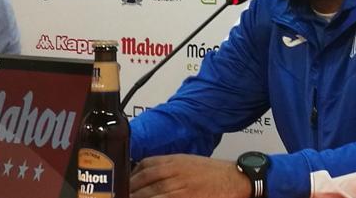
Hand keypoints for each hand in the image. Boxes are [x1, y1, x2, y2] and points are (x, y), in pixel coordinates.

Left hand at [130, 153, 251, 197]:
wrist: (234, 180)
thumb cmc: (213, 173)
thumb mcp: (188, 162)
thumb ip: (168, 167)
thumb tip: (147, 176)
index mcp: (174, 161)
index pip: (145, 166)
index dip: (131, 177)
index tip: (125, 185)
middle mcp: (174, 173)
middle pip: (143, 183)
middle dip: (130, 191)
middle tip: (121, 195)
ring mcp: (178, 189)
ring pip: (149, 195)